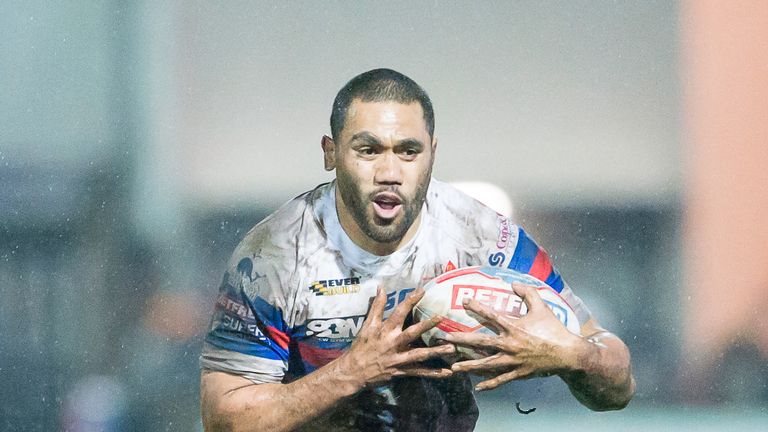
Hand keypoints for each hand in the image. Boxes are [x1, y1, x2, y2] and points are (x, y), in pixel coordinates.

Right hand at [338, 287, 454, 387]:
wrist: (353, 371)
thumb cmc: (361, 346)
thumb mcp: (367, 324)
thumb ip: (377, 306)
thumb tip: (381, 287)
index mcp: (385, 330)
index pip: (399, 312)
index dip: (410, 301)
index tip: (422, 290)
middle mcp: (393, 343)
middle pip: (412, 333)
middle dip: (426, 325)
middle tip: (441, 318)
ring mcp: (398, 358)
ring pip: (419, 355)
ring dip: (436, 352)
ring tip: (452, 348)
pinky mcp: (401, 371)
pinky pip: (419, 372)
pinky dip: (433, 373)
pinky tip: (447, 372)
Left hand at [443, 283, 582, 390]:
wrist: (568, 354)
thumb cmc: (554, 329)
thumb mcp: (542, 307)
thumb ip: (527, 293)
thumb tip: (513, 283)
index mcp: (514, 328)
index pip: (491, 316)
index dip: (477, 307)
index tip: (464, 301)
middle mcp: (510, 345)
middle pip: (481, 343)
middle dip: (462, 340)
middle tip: (446, 339)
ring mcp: (513, 361)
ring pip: (487, 364)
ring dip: (469, 365)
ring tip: (453, 367)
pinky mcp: (518, 373)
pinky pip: (500, 379)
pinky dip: (489, 383)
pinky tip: (477, 386)